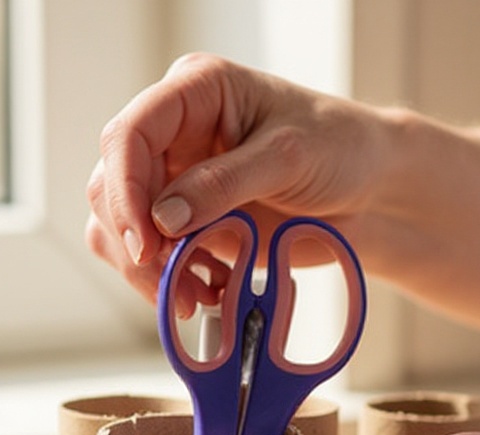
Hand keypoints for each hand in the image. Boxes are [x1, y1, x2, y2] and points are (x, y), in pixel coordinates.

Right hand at [85, 52, 382, 310]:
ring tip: (192, 296)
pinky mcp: (188, 226)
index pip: (129, 135)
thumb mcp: (287, 157)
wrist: (368, 191)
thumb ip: (223, 184)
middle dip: (134, 241)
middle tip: (170, 279)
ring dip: (147, 272)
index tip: (145, 241)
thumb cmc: (340, 148)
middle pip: (111, 188)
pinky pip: (151, 259)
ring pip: (120, 230)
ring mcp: (176, 184)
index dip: (124, 190)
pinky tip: (205, 292)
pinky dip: (168, 283)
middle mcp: (174, 136)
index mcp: (194, 94)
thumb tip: (163, 218)